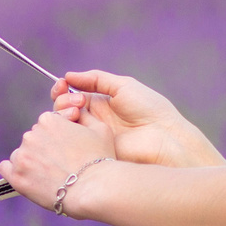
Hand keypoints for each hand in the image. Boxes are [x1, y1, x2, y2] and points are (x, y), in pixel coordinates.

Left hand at [1, 106, 115, 209]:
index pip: (47, 125)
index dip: (58, 137)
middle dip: (44, 149)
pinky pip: (6, 169)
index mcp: (48, 120)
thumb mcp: (100, 128)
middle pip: (34, 140)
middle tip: (59, 165)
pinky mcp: (16, 176)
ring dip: (30, 161)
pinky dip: (14, 172)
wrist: (92, 189)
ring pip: (21, 154)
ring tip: (48, 175)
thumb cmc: (99, 159)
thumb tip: (76, 110)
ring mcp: (22, 155)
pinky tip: (27, 177)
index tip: (65, 150)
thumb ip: (84, 116)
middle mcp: (31, 134)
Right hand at [47, 70, 220, 168]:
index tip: (62, 83)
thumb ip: (96, 79)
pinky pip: (69, 140)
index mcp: (101, 103)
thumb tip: (68, 75)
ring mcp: (90, 136)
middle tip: (76, 100)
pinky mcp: (90, 151)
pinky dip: (66, 127)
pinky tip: (75, 120)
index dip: (63, 88)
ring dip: (62, 111)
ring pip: (63, 123)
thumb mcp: (123, 86)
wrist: (162, 138)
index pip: (72, 94)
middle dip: (62, 99)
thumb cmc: (149, 109)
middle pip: (63, 107)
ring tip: (76, 110)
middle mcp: (93, 119)